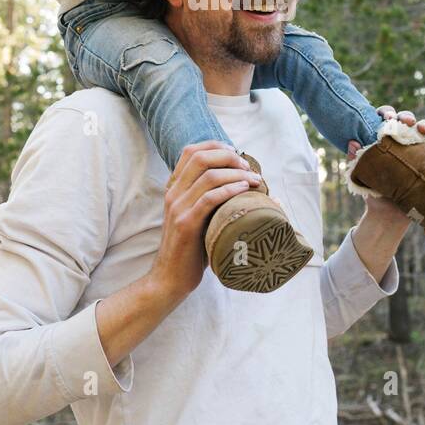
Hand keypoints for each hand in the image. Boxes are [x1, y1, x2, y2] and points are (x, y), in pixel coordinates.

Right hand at [146, 141, 261, 301]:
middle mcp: (173, 193)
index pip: (190, 151)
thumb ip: (211, 199)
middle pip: (200, 157)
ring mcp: (178, 208)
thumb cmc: (190, 248)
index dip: (215, 146)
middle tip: (248, 167)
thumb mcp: (197, 217)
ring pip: (208, 176)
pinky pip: (209, 199)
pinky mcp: (185, 224)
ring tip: (254, 179)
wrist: (169, 278)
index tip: (236, 152)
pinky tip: (244, 190)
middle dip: (229, 156)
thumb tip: (247, 186)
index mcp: (174, 188)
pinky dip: (230, 190)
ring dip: (235, 173)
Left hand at [349, 106, 424, 229]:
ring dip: (424, 125)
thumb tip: (352, 142)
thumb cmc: (373, 191)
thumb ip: (356, 158)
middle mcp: (401, 141)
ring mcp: (417, 149)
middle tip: (405, 121)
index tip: (386, 117)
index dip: (386, 113)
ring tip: (423, 129)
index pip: (385, 119)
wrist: (388, 215)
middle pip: (405, 121)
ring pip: (422, 130)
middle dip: (406, 117)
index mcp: (384, 139)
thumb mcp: (362, 174)